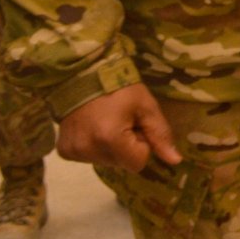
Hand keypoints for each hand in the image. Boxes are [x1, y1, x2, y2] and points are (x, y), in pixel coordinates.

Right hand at [58, 84, 182, 170]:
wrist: (81, 74)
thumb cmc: (119, 87)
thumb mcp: (145, 106)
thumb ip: (160, 134)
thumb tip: (175, 161)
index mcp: (111, 139)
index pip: (138, 163)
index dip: (141, 145)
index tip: (135, 125)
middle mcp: (89, 150)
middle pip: (121, 164)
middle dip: (126, 147)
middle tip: (121, 121)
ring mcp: (74, 151)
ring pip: (105, 162)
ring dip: (110, 147)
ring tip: (105, 122)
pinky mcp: (64, 150)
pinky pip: (88, 157)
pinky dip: (94, 146)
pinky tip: (92, 127)